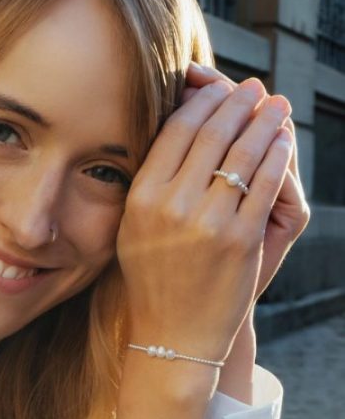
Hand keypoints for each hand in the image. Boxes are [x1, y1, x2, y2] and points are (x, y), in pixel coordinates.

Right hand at [116, 72, 293, 362]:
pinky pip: (265, 183)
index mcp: (141, 198)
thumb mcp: (135, 227)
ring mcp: (208, 221)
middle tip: (253, 87)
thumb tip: (177, 126)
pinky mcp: (241, 238)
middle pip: (211, 134)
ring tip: (275, 105)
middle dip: (238, 103)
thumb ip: (152, 181)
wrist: (173, 332)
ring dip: (265, 121)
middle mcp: (171, 205)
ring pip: (243, 153)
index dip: (202, 101)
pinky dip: (278, 155)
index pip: (175, 131)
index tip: (218, 87)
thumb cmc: (153, 275)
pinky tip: (282, 141)